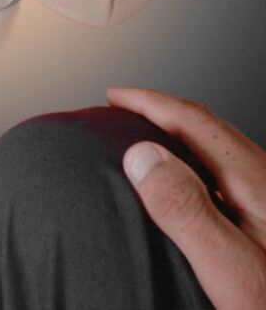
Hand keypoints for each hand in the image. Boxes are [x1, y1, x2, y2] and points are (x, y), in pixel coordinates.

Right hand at [108, 87, 265, 308]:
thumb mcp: (232, 271)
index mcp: (256, 182)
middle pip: (209, 130)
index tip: (115, 96)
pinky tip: (189, 192)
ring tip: (148, 143)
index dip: (149, 103)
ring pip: (220, 153)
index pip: (194, 121)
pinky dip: (195, 167)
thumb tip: (141, 156)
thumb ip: (186, 211)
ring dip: (181, 139)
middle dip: (163, 113)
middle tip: (125, 111)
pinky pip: (227, 178)